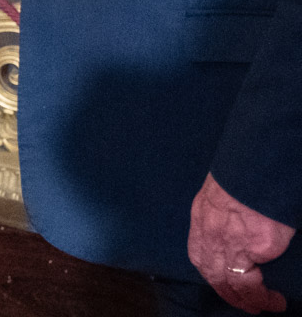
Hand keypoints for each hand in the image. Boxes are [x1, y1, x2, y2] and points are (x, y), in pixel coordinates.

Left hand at [190, 173, 294, 311]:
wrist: (256, 170)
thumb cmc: (241, 178)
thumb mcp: (219, 194)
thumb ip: (220, 213)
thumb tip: (232, 223)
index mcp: (201, 219)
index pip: (199, 255)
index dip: (210, 273)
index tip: (222, 284)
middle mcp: (211, 235)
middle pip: (214, 274)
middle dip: (228, 293)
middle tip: (245, 304)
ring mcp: (232, 244)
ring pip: (233, 282)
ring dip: (249, 300)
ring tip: (266, 305)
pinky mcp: (257, 248)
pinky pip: (253, 282)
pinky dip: (262, 296)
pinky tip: (274, 299)